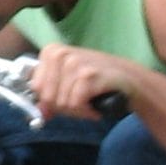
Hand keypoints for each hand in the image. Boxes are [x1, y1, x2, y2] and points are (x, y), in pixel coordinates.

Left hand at [29, 42, 146, 121]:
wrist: (129, 78)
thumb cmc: (96, 80)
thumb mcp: (68, 83)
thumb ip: (50, 98)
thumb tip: (39, 113)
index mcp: (51, 52)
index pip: (36, 88)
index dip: (52, 100)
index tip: (68, 96)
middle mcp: (61, 54)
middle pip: (47, 97)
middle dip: (65, 107)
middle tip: (81, 101)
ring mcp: (74, 63)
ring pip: (62, 103)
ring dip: (78, 110)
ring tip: (91, 100)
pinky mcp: (88, 75)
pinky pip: (75, 105)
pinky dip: (87, 111)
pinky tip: (96, 104)